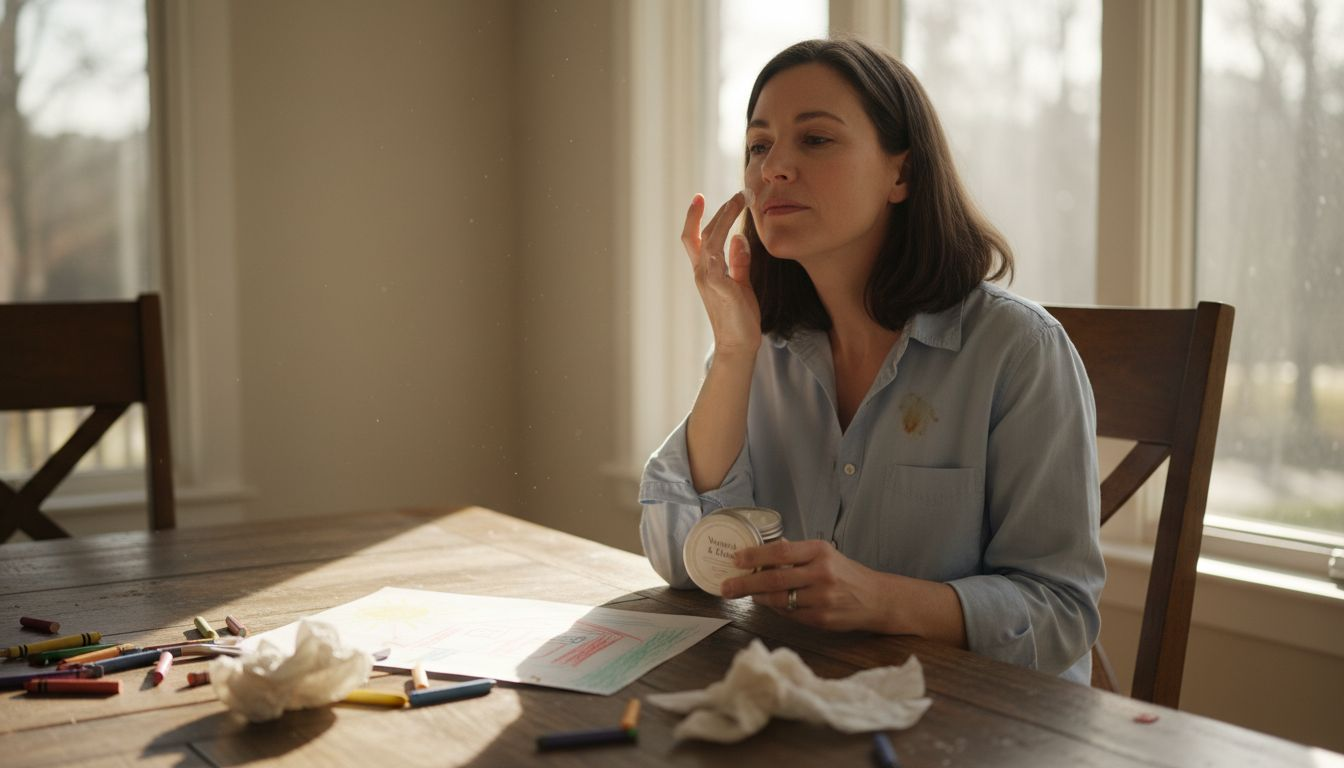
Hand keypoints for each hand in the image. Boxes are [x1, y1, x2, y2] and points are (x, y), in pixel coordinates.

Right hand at [681, 193, 760, 354]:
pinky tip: (739, 229)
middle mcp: (701, 272)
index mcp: (705, 271)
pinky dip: (725, 237)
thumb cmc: (739, 317)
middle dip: (720, 210)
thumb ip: (739, 262)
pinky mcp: (718, 285)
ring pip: (710, 238)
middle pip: (702, 232)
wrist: (738, 345)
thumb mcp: (741, 284)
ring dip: (725, 216)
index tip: (699, 197)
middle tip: (741, 193)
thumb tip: (739, 238)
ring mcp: (707, 278)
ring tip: (741, 200)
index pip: (694, 238)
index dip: (694, 217)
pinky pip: (717, 255)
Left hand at [718, 539, 895, 632]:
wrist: (877, 599)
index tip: (736, 559)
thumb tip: (763, 550)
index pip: (780, 551)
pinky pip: (790, 614)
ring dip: (758, 598)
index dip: (754, 556)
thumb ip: (796, 552)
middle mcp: (821, 574)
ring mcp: (822, 598)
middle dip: (745, 583)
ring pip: (779, 599)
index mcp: (820, 552)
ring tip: (744, 595)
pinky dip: (776, 609)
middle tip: (726, 587)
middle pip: (774, 578)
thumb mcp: (826, 554)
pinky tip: (770, 603)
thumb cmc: (846, 574)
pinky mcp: (821, 619)